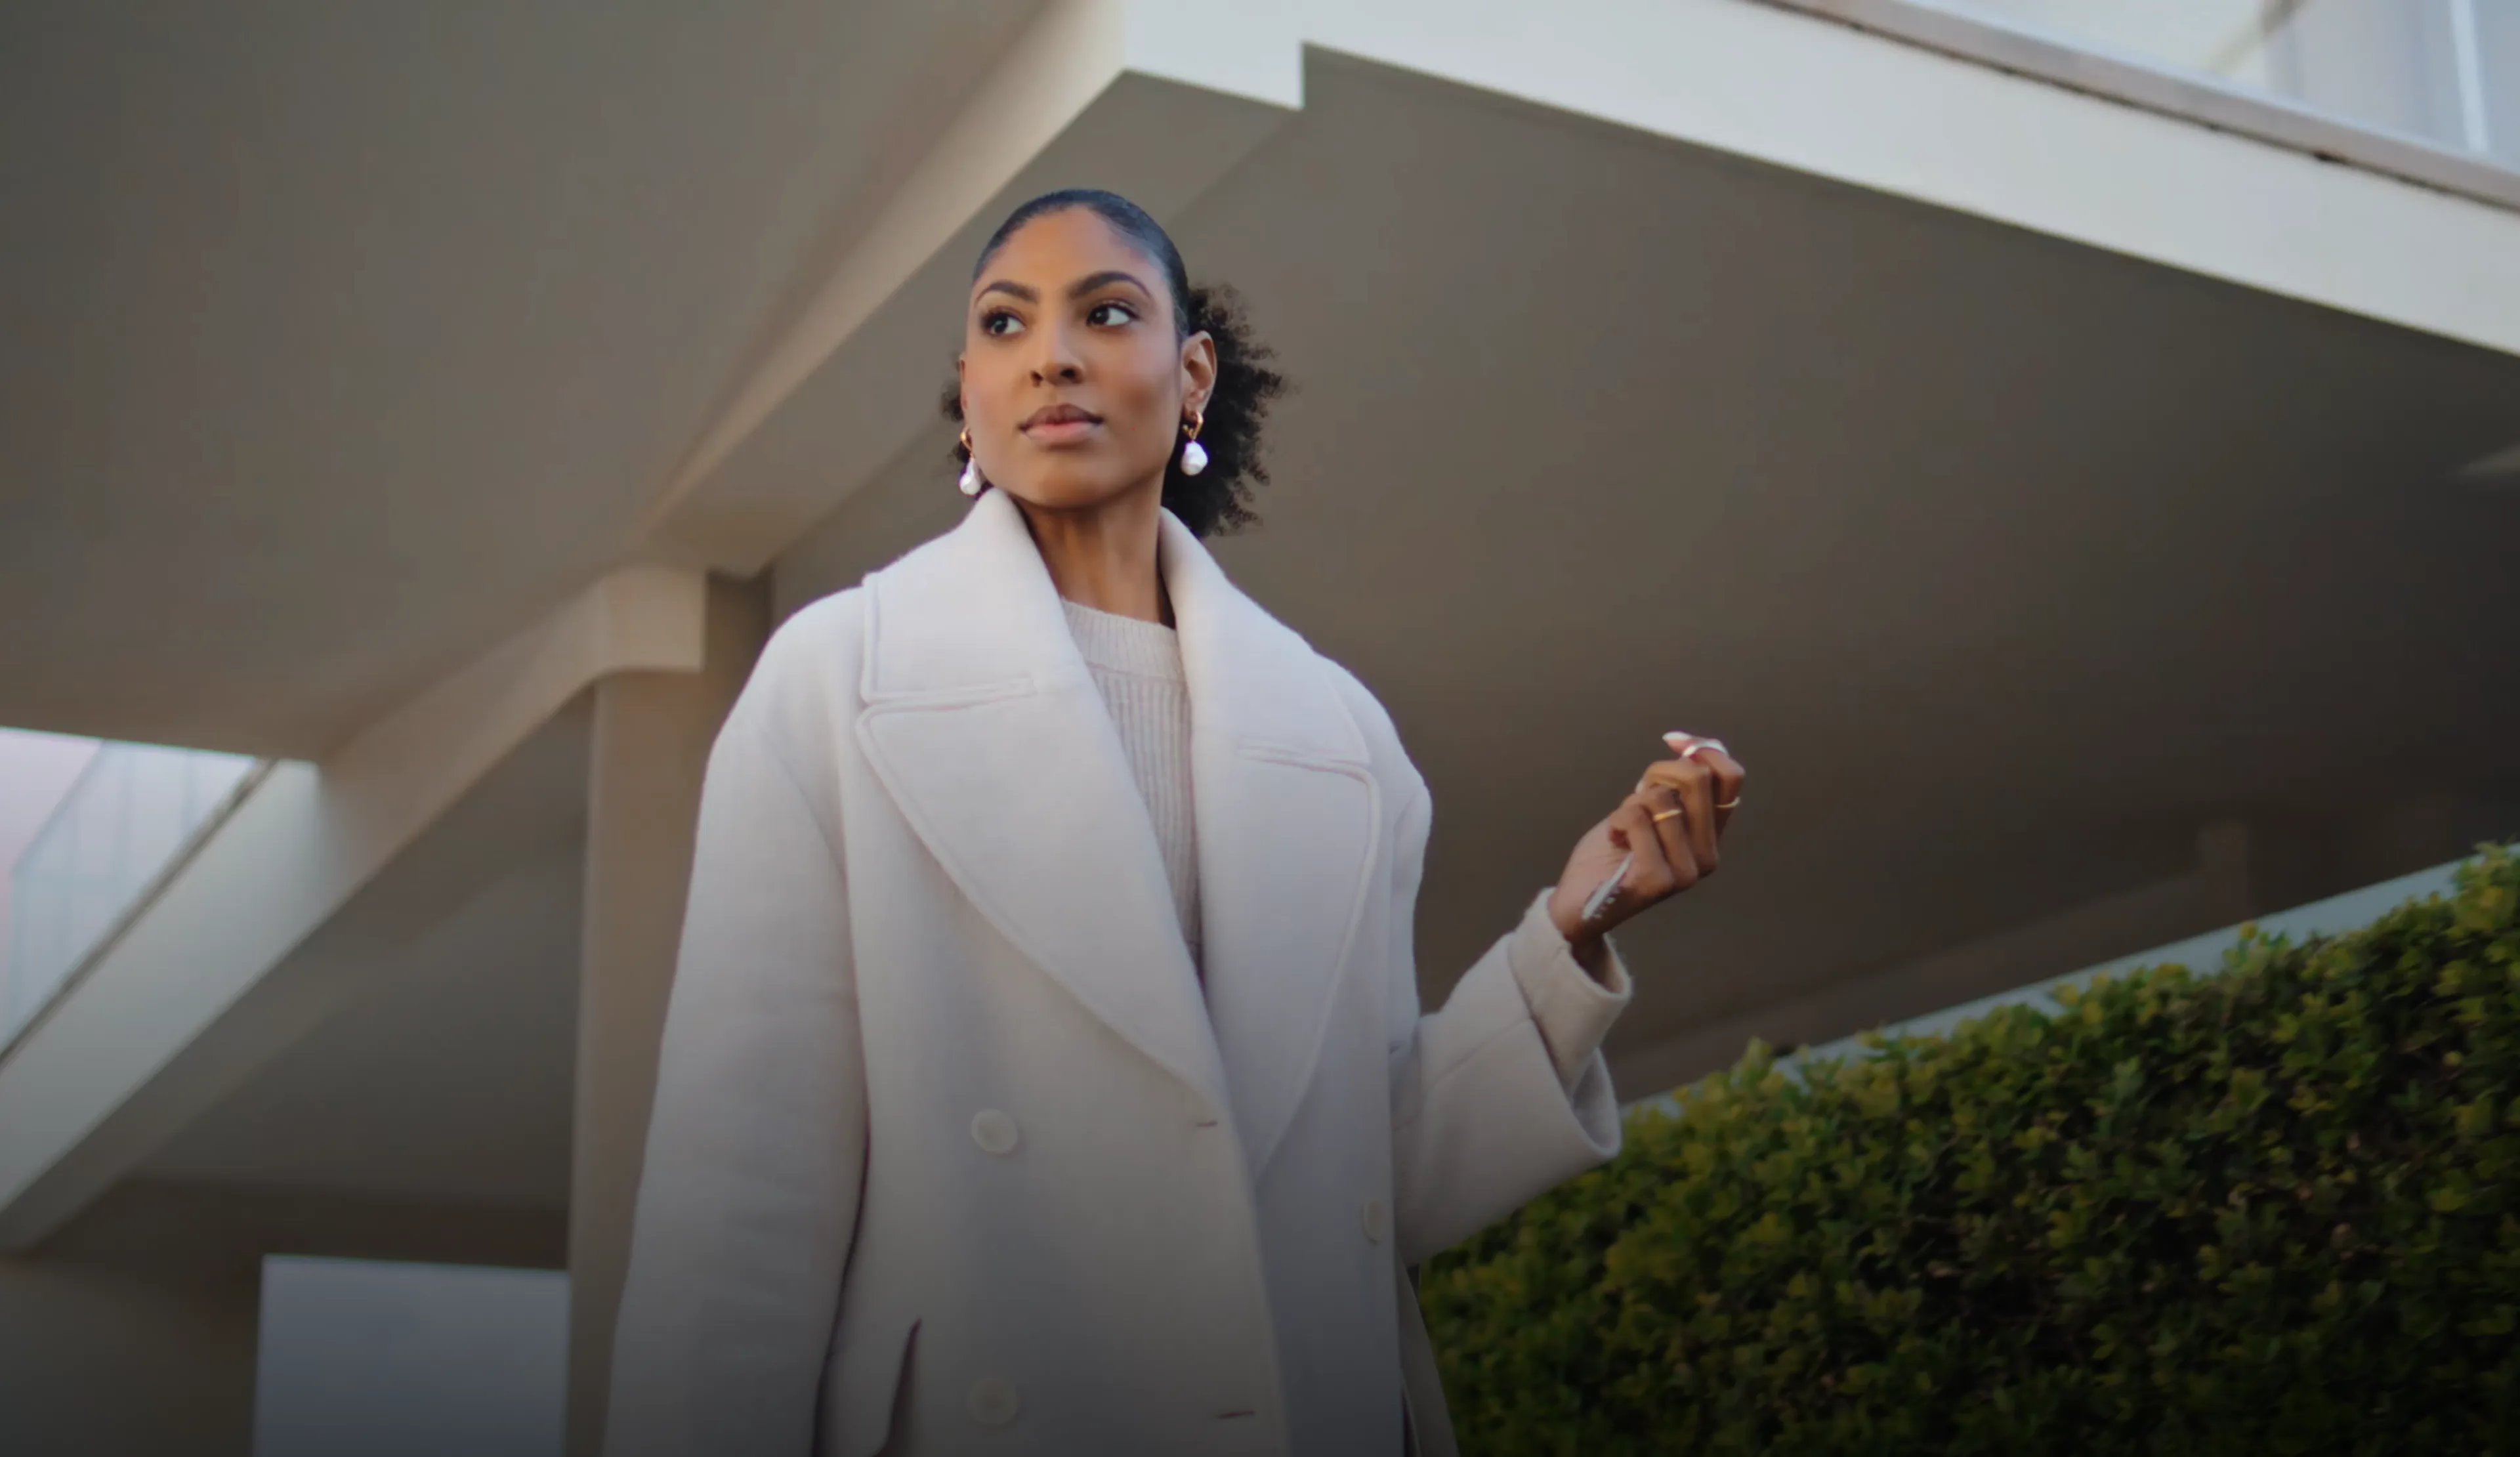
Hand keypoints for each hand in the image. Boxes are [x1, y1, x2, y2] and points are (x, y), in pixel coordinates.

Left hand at [1546, 732, 1746, 959]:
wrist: (1580, 903)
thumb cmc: (1613, 854)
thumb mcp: (1648, 809)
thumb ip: (1673, 785)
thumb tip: (1687, 744)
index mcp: (1710, 835)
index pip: (1731, 778)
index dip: (1703, 749)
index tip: (1672, 741)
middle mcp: (1708, 854)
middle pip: (1697, 778)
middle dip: (1657, 773)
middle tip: (1636, 797)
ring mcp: (1687, 871)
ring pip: (1660, 798)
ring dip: (1631, 805)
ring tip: (1624, 831)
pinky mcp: (1659, 880)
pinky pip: (1637, 818)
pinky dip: (1617, 821)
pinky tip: (1615, 842)